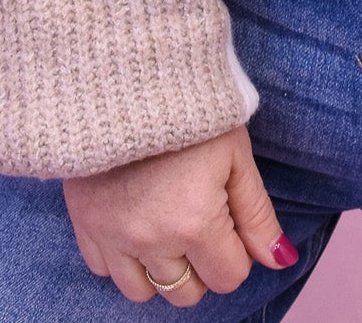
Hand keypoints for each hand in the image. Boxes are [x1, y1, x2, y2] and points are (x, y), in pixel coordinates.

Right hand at [62, 125, 297, 304]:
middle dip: (200, 264)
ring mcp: (112, 233)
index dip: (235, 249)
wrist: (126, 68)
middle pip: (186, 293)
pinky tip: (133, 217)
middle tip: (198, 218)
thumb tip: (278, 260)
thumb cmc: (191, 105)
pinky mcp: (83, 220)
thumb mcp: (235, 153)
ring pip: (142, 290)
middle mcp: (151, 238)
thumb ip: (257, 214)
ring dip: (159, 265)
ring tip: (164, 221)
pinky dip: (120, 254)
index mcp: (195, 222)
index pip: (228, 277)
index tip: (227, 214)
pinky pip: (102, 268)